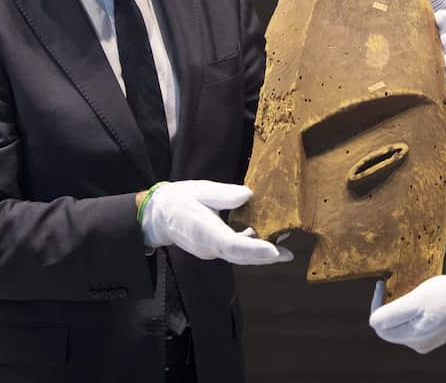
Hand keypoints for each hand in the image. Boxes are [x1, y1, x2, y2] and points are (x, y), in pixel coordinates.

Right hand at [140, 180, 293, 264]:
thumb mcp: (200, 190)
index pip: (232, 245)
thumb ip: (223, 194)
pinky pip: (235, 251)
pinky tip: (265, 237)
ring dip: (261, 253)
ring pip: (239, 255)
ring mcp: (211, 250)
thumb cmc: (178, 200)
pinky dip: (251, 247)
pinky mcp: (213, 248)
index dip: (254, 249)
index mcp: (205, 232)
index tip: (274, 250)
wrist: (157, 217)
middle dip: (265, 256)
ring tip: (284, 246)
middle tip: (288, 254)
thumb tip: (248, 195)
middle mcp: (210, 247)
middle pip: (241, 255)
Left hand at [368, 274, 445, 353]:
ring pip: (400, 324)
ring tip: (406, 289)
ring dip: (398, 307)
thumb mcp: (418, 299)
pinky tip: (418, 298)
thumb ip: (393, 313)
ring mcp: (425, 340)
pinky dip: (410, 310)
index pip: (378, 323)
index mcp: (409, 336)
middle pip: (388, 326)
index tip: (383, 284)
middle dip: (386, 305)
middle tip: (392, 285)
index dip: (376, 302)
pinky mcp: (433, 334)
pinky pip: (412, 323)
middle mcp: (415, 342)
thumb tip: (373, 321)